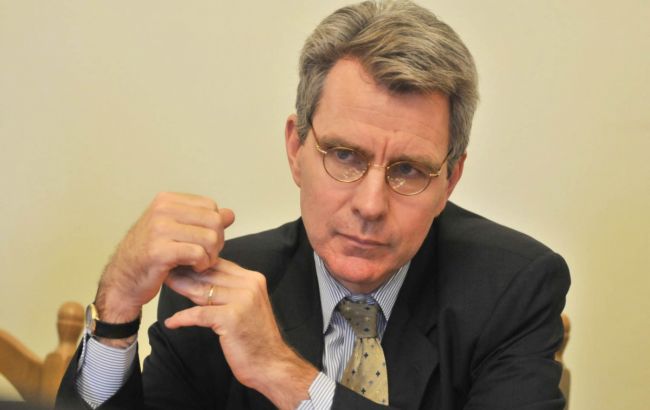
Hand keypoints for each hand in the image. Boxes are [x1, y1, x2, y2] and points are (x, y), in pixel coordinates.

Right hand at [95, 192, 234, 324]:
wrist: (123, 278)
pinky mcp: (160, 251)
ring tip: (199, 263)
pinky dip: (202, 264)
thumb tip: (229, 214)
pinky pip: (198, 254)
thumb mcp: (177, 231)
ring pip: (210, 238)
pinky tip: (194, 268)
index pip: (211, 206)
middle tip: (205, 255)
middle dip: (217, 242)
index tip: (204, 241)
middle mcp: (162, 209)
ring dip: (210, 256)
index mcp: (167, 200)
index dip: (215, 225)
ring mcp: (159, 229)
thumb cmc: (151, 255)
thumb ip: (203, 220)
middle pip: (214, 221)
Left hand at [164, 259, 317, 409]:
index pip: (220, 264)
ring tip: (166, 286)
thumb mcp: (248, 305)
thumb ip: (231, 290)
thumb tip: (203, 280)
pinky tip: (171, 322)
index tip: (180, 264)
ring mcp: (242, 300)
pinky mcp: (231, 317)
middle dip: (186, 273)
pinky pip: (199, 314)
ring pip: (203, 291)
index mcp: (254, 280)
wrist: (271, 363)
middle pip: (210, 275)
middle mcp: (250, 286)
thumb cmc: (256, 338)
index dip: (198, 264)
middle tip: (167, 272)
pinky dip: (182, 318)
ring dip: (181, 288)